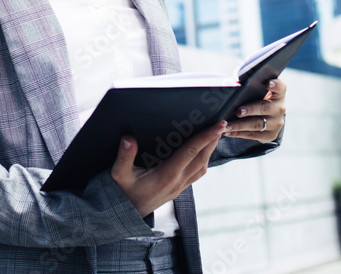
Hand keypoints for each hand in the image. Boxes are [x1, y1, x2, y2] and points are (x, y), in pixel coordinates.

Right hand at [111, 120, 225, 217]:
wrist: (125, 216)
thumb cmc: (123, 192)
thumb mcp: (119, 174)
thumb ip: (124, 156)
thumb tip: (128, 138)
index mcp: (167, 175)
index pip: (191, 152)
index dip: (205, 137)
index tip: (218, 126)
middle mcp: (177, 181)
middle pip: (202, 159)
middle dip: (213, 141)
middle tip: (221, 124)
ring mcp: (179, 187)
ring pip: (202, 167)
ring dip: (210, 151)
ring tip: (215, 135)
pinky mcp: (178, 190)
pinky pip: (196, 174)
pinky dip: (203, 161)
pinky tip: (202, 153)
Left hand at [224, 78, 285, 142]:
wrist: (268, 118)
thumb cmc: (258, 99)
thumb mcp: (259, 92)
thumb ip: (251, 87)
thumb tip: (234, 85)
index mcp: (278, 94)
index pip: (280, 87)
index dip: (275, 84)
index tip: (268, 83)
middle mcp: (280, 108)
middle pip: (265, 107)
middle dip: (250, 110)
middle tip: (238, 111)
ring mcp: (276, 123)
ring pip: (256, 124)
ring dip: (240, 125)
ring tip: (227, 125)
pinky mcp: (270, 135)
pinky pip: (252, 135)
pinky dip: (238, 133)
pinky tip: (228, 132)